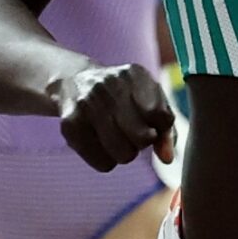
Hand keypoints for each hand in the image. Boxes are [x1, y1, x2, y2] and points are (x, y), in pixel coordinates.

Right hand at [54, 60, 173, 172]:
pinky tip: (101, 143)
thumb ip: (166, 129)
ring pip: (124, 154)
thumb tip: (167, 158)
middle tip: (132, 132)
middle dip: (142, 142)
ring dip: (126, 153)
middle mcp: (109, 85)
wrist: (74, 81)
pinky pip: (104, 163)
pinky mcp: (70, 125)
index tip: (150, 122)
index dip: (159, 127)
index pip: (161, 116)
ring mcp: (87, 104)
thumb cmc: (123, 98)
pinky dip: (108, 160)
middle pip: (142, 137)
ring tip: (117, 137)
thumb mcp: (150, 102)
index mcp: (134, 75)